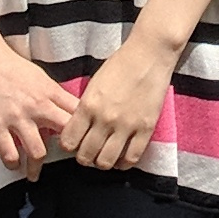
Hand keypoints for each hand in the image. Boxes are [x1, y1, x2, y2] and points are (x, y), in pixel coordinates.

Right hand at [0, 30, 74, 179]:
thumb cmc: (11, 65)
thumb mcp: (41, 77)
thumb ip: (55, 96)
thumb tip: (68, 111)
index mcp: (51, 93)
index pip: (78, 114)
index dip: (85, 130)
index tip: (84, 142)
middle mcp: (38, 107)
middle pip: (65, 135)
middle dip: (68, 152)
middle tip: (62, 163)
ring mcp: (17, 118)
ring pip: (38, 152)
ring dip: (36, 167)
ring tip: (34, 173)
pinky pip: (9, 154)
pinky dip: (13, 164)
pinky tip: (13, 165)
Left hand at [60, 37, 177, 174]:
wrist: (149, 54)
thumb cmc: (120, 65)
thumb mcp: (94, 84)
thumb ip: (85, 108)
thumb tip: (78, 129)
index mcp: (88, 106)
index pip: (69, 141)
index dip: (69, 146)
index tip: (74, 144)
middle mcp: (104, 119)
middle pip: (86, 155)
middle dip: (84, 157)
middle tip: (88, 153)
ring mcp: (126, 125)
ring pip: (106, 161)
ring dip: (102, 162)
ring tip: (105, 155)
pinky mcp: (146, 128)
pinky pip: (132, 158)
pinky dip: (124, 163)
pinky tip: (122, 158)